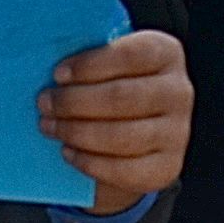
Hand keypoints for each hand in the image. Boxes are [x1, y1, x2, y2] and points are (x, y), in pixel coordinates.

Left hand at [38, 26, 191, 206]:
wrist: (140, 137)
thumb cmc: (116, 89)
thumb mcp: (110, 66)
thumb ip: (91, 61)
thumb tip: (55, 72)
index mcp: (166, 54)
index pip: (130, 55)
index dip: (90, 65)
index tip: (58, 74)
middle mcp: (178, 92)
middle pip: (121, 97)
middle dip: (74, 101)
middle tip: (45, 103)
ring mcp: (177, 132)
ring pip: (120, 135)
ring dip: (76, 131)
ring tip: (50, 126)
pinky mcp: (166, 167)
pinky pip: (122, 169)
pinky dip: (89, 161)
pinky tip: (68, 151)